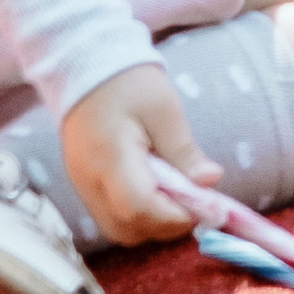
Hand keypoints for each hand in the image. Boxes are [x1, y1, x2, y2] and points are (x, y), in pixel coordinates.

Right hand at [58, 61, 218, 245]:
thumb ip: (185, 151)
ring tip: (175, 193)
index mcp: (109, 157)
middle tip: (193, 201)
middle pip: (128, 229)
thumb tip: (211, 183)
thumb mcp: (164, 109)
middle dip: (166, 224)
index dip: (176, 215)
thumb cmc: (128, 82)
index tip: (206, 205)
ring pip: (118, 229)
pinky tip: (155, 188)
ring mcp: (82, 186)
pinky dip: (137, 214)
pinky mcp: (83, 185)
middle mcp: (89, 180)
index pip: (139, 208)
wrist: (84, 64)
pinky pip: (111, 216)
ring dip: (152, 222)